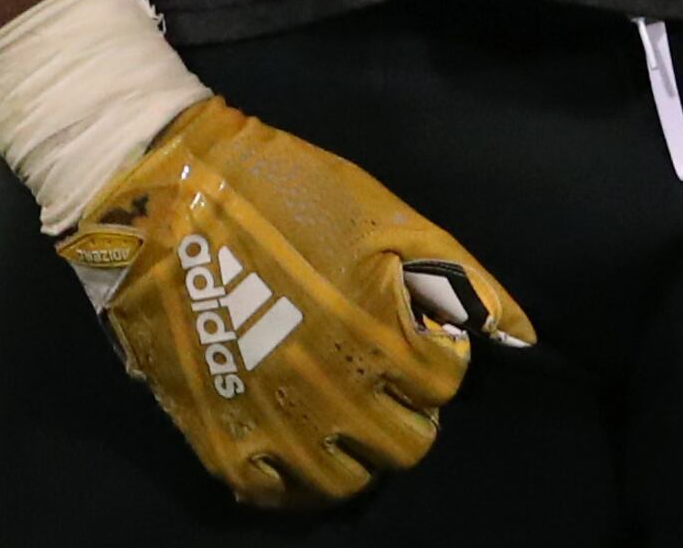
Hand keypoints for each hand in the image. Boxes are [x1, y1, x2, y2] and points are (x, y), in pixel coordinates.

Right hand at [58, 96, 531, 508]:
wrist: (161, 192)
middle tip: (371, 370)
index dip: (432, 353)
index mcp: (384, 337)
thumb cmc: (280, 189)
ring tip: (332, 404)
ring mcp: (279, 425)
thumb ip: (458, 277)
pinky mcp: (224, 440)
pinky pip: (280, 493)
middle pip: (407, 443)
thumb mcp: (382, 212)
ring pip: (349, 480)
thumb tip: (521, 338)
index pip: (446, 383)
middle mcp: (340, 395)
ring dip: (353, 446)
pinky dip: (293, 474)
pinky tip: (288, 434)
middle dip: (401, 408)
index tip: (407, 330)